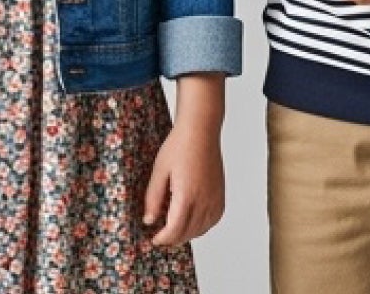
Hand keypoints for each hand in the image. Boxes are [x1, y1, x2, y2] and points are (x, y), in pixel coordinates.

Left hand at [143, 121, 224, 246]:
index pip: (175, 230)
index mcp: (187, 195)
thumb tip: (149, 220)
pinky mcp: (220, 195)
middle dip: (172, 239)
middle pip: (188, 233)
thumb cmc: (179, 146)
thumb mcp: (159, 171)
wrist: (201, 131)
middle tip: (160, 235)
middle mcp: (204, 200)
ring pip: (202, 229)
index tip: (153, 239)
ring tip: (173, 228)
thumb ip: (153, 198)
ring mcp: (215, 198)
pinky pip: (212, 220)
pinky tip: (191, 220)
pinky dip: (201, 226)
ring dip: (187, 233)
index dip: (163, 239)